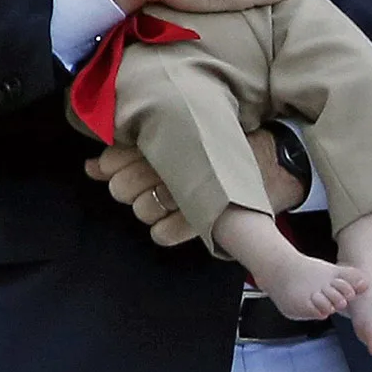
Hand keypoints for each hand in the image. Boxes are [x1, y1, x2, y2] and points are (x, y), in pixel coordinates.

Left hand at [85, 128, 302, 247]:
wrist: (282, 161)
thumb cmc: (229, 146)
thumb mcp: (184, 138)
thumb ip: (132, 150)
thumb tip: (90, 167)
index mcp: (169, 137)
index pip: (116, 158)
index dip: (113, 168)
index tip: (129, 167)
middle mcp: (175, 162)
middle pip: (124, 188)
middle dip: (131, 191)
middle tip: (158, 184)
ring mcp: (189, 191)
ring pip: (142, 211)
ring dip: (151, 210)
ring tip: (174, 201)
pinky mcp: (204, 219)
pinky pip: (163, 234)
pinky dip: (166, 230)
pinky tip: (183, 219)